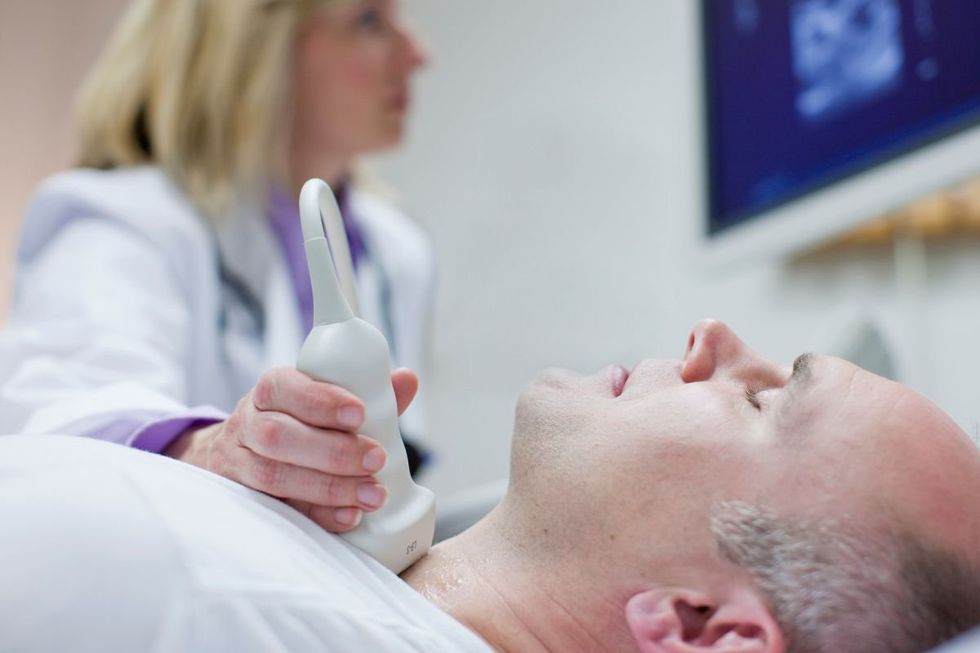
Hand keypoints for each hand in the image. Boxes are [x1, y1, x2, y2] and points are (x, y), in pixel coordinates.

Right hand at [165, 367, 418, 532]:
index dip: (320, 401)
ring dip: (329, 488)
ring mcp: (238, 464)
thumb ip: (368, 393)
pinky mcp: (242, 501)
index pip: (283, 387)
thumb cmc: (299, 423)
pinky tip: (350, 517)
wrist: (243, 456)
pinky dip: (317, 516)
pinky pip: (275, 512)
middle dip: (332, 451)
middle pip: (278, 436)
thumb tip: (407, 379)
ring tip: (373, 495)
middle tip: (376, 458)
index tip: (360, 414)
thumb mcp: (326, 402)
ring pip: (272, 476)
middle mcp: (248, 424)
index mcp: (270, 391)